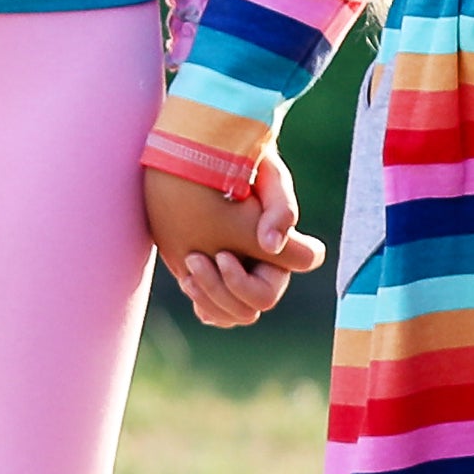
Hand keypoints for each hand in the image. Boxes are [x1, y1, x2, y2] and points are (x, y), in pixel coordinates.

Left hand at [144, 153, 324, 327]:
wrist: (188, 158)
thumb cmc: (229, 164)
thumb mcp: (263, 180)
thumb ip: (283, 210)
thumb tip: (272, 245)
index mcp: (280, 246)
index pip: (285, 282)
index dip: (256, 275)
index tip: (224, 254)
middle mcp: (263, 264)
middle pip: (254, 307)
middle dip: (223, 290)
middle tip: (195, 259)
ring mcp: (239, 272)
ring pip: (235, 314)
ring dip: (210, 298)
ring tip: (188, 268)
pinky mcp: (214, 275)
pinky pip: (215, 311)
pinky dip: (204, 305)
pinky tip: (189, 283)